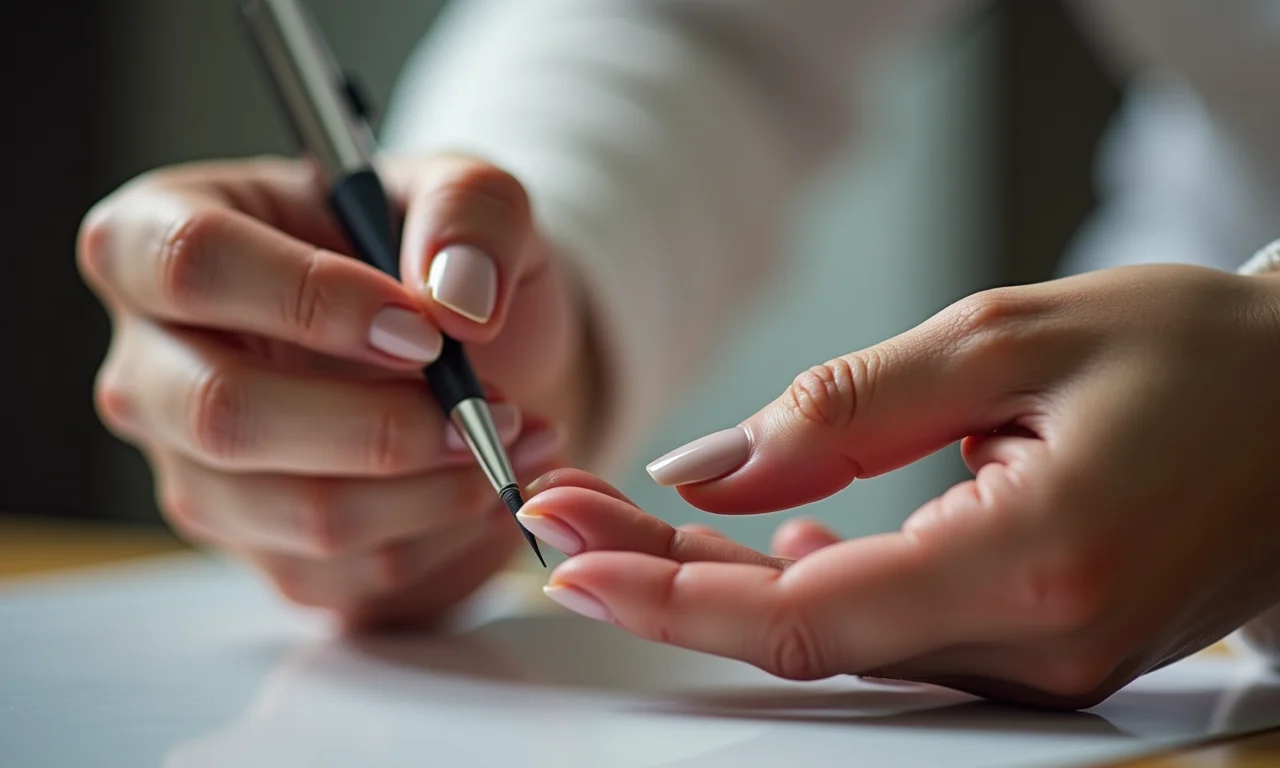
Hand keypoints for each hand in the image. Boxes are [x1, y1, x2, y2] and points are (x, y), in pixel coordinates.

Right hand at [78, 155, 595, 627]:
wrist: (474, 351)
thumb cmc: (443, 261)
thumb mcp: (474, 196)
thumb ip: (471, 211)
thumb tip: (455, 299)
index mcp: (165, 232)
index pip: (192, 263)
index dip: (312, 299)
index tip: (424, 330)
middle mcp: (153, 362)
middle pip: (226, 413)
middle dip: (382, 424)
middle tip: (491, 406)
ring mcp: (193, 468)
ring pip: (299, 512)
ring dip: (434, 488)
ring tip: (516, 437)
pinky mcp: (255, 548)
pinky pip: (349, 573)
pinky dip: (444, 535)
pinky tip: (491, 482)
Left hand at [520, 265, 1279, 708]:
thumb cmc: (1193, 354)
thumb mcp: (1007, 337)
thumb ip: (845, 412)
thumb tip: (710, 469)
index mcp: (1036, 566)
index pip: (805, 614)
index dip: (668, 592)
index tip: (563, 551)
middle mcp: (1040, 647)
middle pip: (799, 633)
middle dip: (664, 575)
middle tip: (564, 513)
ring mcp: (1044, 664)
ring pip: (837, 635)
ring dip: (724, 574)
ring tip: (624, 512)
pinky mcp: (1042, 650)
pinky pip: (893, 627)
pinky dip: (809, 581)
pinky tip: (763, 532)